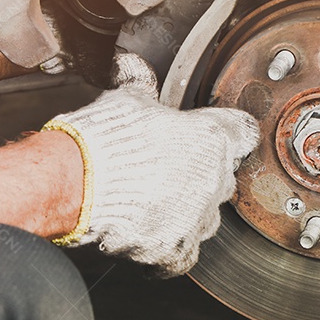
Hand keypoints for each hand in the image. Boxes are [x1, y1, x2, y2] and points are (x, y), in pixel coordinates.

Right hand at [46, 55, 259, 276]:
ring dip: (186, 211)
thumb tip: (133, 66)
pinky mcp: (176, 250)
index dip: (227, 132)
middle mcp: (214, 180)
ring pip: (205, 217)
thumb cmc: (105, 139)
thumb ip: (140, 83)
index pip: (242, 133)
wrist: (77, 184)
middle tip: (165, 170)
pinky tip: (147, 233)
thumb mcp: (127, 99)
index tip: (215, 135)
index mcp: (212, 138)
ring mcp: (197, 219)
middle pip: (222, 178)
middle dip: (199, 174)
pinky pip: (183, 253)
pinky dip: (168, 247)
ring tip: (150, 202)